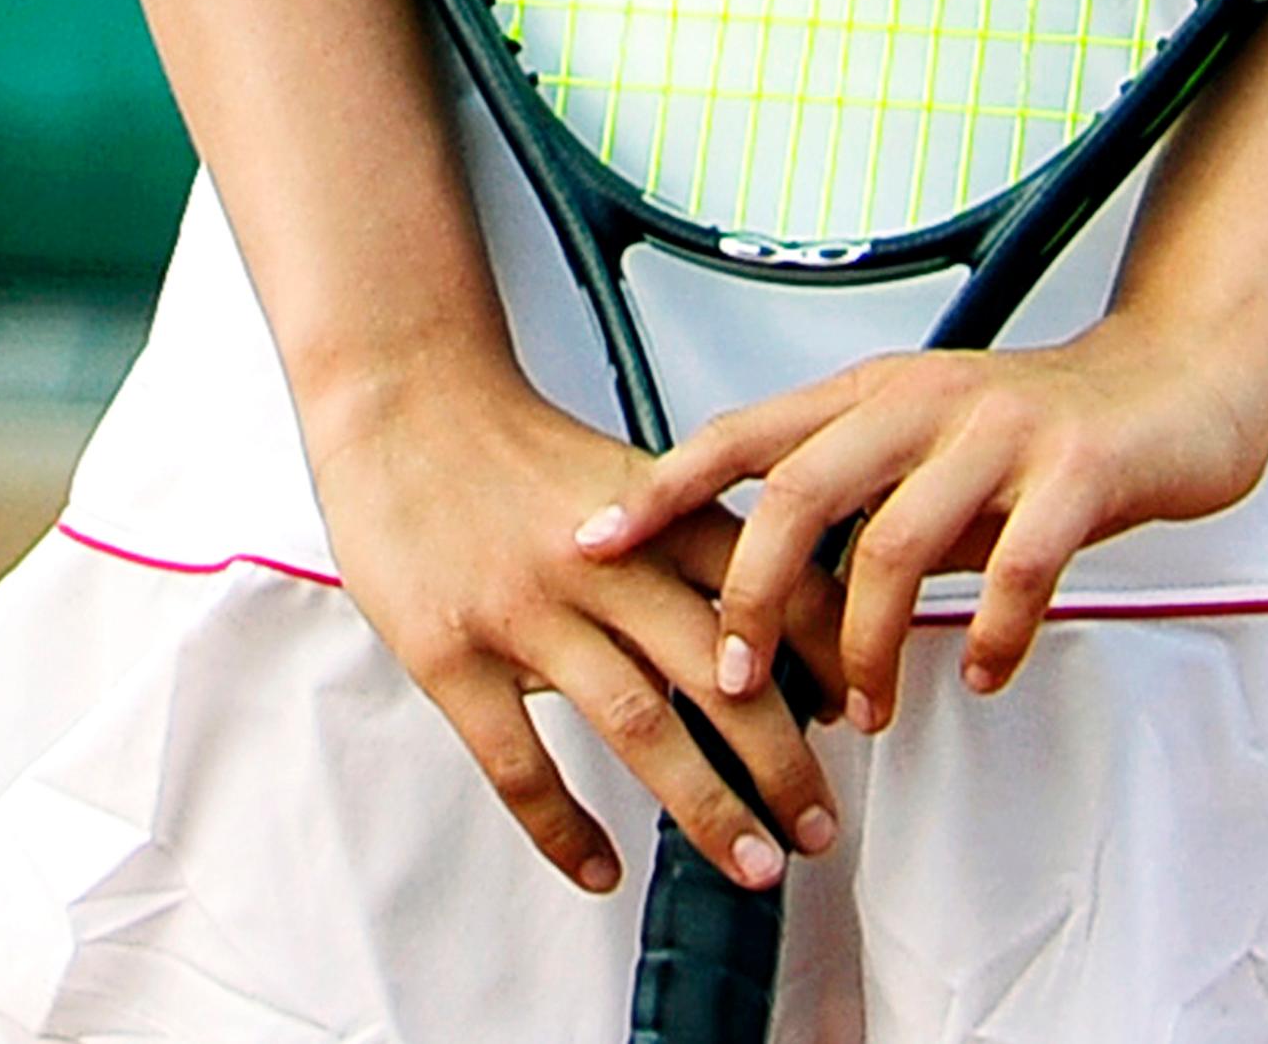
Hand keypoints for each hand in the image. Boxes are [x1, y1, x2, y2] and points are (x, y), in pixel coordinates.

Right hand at [302, 365, 844, 896]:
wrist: (407, 399)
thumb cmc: (512, 446)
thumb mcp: (621, 479)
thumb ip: (684, 544)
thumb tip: (756, 626)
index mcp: (655, 514)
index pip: (767, 584)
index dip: (825, 656)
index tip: (860, 715)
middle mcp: (604, 562)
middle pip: (719, 669)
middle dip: (783, 759)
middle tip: (821, 825)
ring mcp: (526, 611)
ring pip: (638, 722)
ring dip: (707, 804)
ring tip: (753, 861)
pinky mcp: (451, 655)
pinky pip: (517, 761)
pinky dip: (565, 827)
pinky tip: (602, 867)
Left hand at [569, 317, 1267, 735]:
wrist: (1179, 383)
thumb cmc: (1042, 431)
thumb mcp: (933, 449)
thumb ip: (863, 502)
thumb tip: (771, 593)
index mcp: (878, 392)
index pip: (747, 431)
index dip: (664, 485)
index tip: (590, 541)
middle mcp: (926, 400)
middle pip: (802, 493)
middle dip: (752, 596)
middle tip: (733, 682)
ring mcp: (1003, 431)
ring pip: (896, 545)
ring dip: (866, 646)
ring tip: (864, 713)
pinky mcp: (1077, 472)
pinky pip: (1015, 570)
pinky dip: (988, 639)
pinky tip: (979, 677)